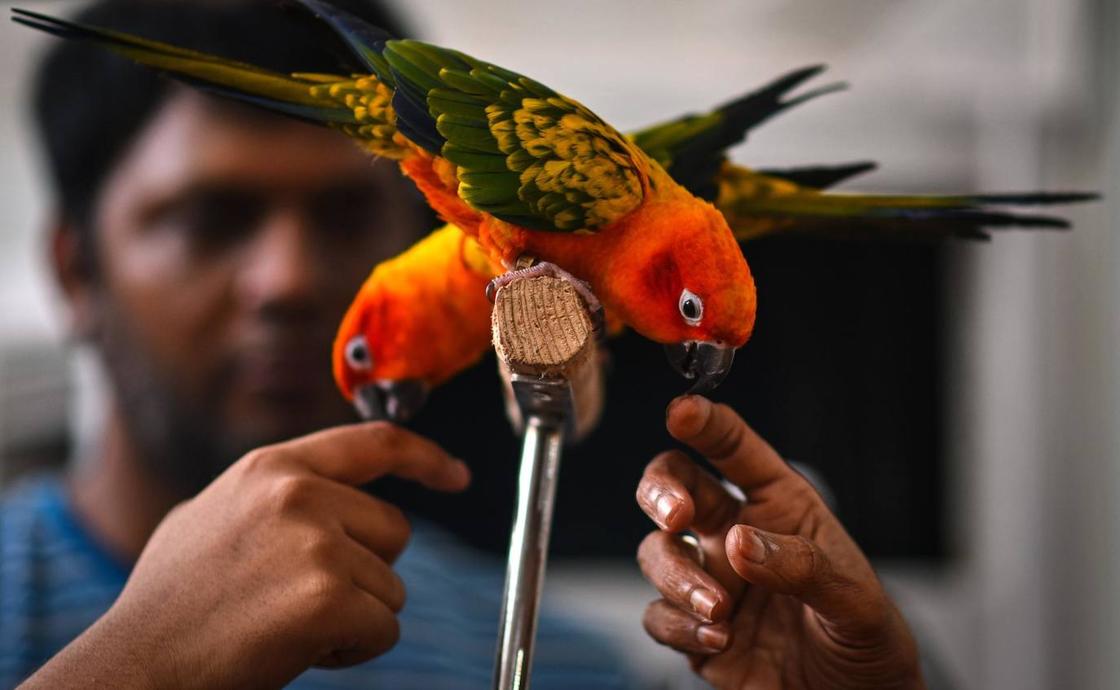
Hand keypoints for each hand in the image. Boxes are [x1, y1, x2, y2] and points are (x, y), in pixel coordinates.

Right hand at [22, 423, 469, 689]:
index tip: (456, 474)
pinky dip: (354, 650)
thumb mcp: (210, 515)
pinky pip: (385, 628)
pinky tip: (298, 650)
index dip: (424, 456)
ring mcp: (315, 542)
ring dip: (354, 616)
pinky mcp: (328, 596)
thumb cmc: (171, 604)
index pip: (374, 441)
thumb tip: (326, 491)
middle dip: (364, 572)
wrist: (136, 666)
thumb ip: (271, 495)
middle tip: (297, 599)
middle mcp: (298, 493)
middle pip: (395, 530)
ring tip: (284, 624)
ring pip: (392, 586)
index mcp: (271, 468)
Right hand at [636, 396, 923, 689]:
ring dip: (677, 576)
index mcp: (780, 507)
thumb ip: (802, 567)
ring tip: (720, 608)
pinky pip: (658, 615)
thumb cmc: (865, 642)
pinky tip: (717, 638)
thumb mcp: (854, 600)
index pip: (734, 450)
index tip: (683, 411)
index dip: (706, 423)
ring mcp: (710, 581)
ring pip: (657, 552)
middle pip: (674, 485)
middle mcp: (736, 535)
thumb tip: (741, 542)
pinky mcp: (692, 630)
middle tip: (677, 514)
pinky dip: (678, 625)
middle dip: (661, 490)